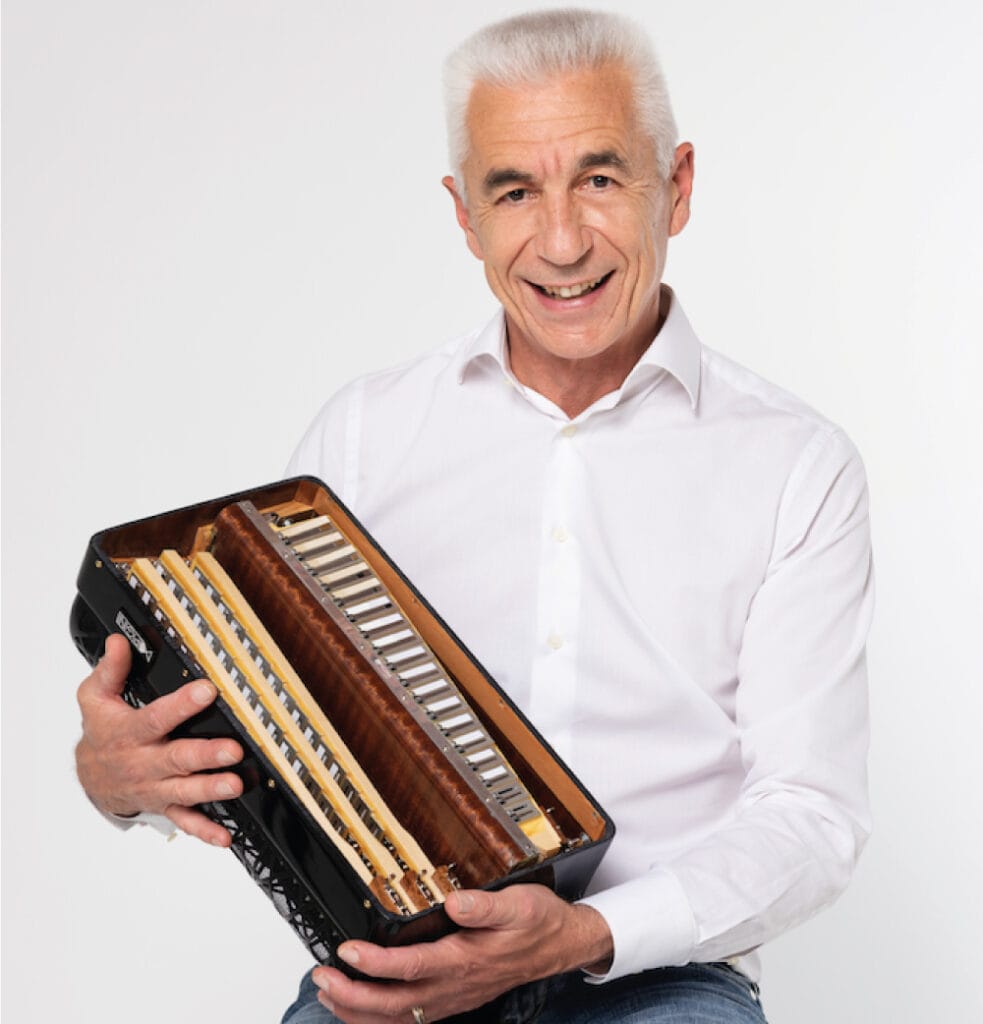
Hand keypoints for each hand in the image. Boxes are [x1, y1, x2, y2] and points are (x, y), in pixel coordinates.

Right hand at [75, 633, 243, 844]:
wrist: (89, 777)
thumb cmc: (101, 732)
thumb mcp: (95, 698)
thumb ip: (110, 671)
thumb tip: (118, 642)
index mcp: (130, 733)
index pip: (156, 717)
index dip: (181, 705)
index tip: (206, 691)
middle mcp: (144, 762)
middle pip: (176, 759)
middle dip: (205, 754)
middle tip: (232, 750)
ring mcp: (154, 787)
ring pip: (184, 790)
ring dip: (210, 789)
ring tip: (234, 786)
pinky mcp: (164, 805)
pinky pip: (184, 820)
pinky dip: (204, 830)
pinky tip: (225, 834)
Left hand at [311, 885, 612, 1022]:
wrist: (560, 944)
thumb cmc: (537, 921)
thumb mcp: (518, 903)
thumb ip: (485, 905)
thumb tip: (454, 902)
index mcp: (465, 960)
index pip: (410, 967)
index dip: (374, 963)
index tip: (346, 951)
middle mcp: (454, 986)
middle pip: (393, 1003)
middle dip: (352, 996)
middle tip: (320, 978)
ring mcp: (453, 997)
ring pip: (397, 1017)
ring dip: (359, 1011)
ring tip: (327, 994)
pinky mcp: (453, 997)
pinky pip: (409, 1018)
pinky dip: (380, 1018)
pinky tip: (363, 1010)